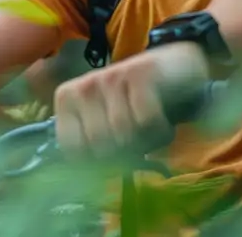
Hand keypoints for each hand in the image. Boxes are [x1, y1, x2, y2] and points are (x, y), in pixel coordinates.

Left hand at [52, 42, 209, 157]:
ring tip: (150, 127)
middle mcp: (84, 85)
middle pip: (99, 143)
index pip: (71, 147)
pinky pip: (147, 121)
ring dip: (146, 140)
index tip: (112, 153)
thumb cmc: (134, 102)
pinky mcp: (139, 73)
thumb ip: (92, 144)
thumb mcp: (105, 121)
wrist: (174, 65)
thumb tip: (90, 176)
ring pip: (124, 133)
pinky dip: (161, 129)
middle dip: (124, 151)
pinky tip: (163, 119)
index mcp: (67, 98)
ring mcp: (110, 76)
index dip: (95, 160)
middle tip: (137, 138)